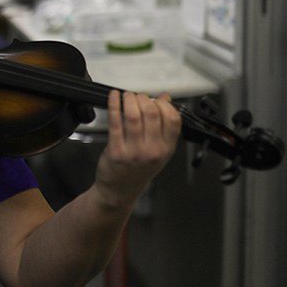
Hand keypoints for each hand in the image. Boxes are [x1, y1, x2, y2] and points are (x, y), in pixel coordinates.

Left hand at [94, 90, 181, 205]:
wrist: (120, 190)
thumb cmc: (138, 170)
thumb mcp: (158, 150)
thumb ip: (164, 125)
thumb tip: (165, 99)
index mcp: (166, 149)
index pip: (173, 118)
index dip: (164, 104)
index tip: (156, 100)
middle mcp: (152, 150)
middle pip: (152, 113)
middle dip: (144, 98)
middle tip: (138, 97)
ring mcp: (134, 151)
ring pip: (133, 116)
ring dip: (129, 99)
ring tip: (127, 96)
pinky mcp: (116, 150)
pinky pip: (115, 122)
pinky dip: (114, 105)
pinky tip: (114, 97)